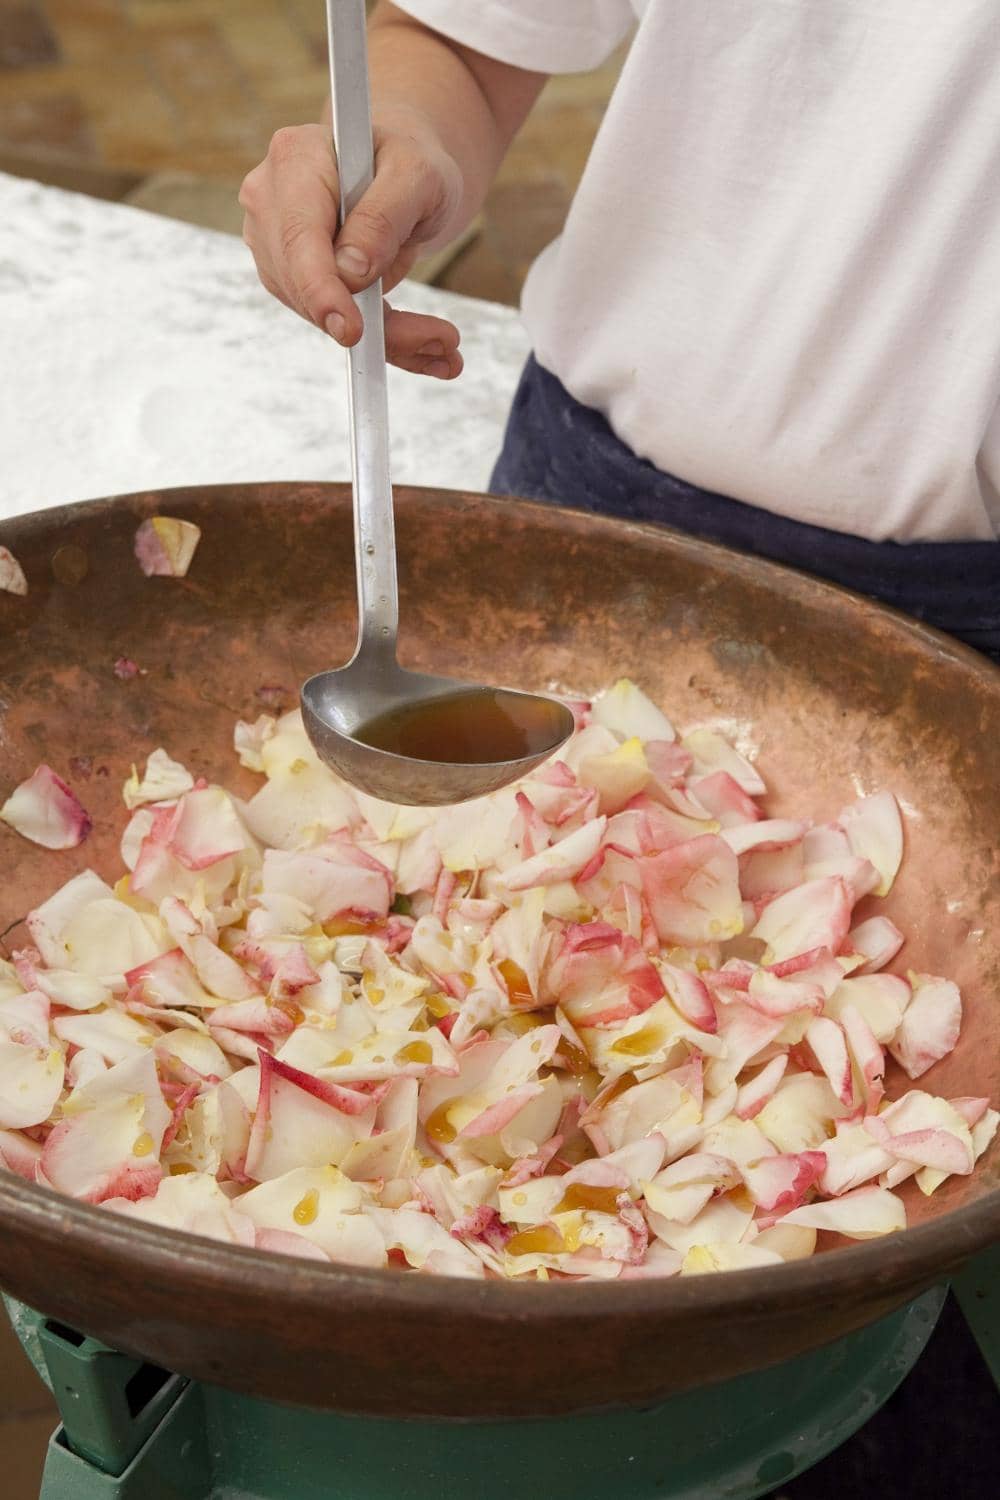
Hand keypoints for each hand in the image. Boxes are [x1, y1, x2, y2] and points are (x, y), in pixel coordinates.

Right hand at [240, 118, 463, 378]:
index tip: (351, 330)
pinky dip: (383, 337)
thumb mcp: (417, 174)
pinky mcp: (293, 278)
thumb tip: (350, 272)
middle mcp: (271, 201)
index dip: (320, 289)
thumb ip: (385, 215)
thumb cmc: (411, 160)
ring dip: (385, 335)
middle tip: (442, 340)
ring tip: (444, 340)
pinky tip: (426, 346)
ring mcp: (276, 244)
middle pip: (304, 282)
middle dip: (368, 320)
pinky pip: (334, 320)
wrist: (403, 170)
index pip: (297, 236)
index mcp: (294, 159)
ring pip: (319, 312)